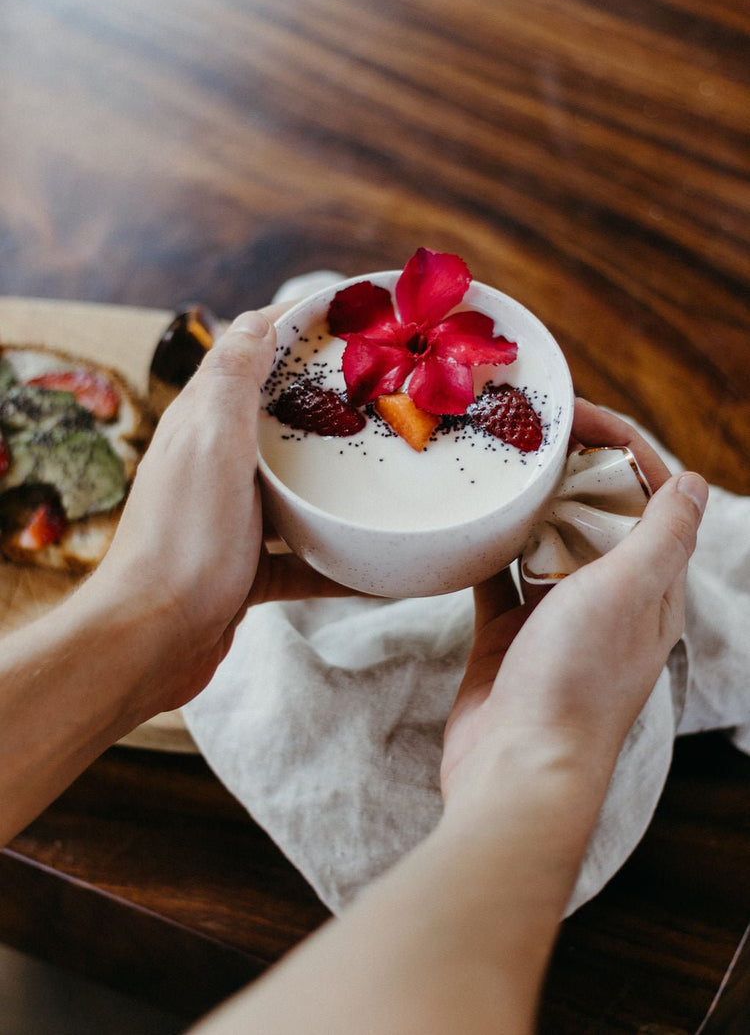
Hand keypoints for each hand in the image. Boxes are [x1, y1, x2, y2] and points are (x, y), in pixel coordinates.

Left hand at [93, 310, 351, 713]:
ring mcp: (230, 518)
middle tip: (391, 390)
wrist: (151, 643)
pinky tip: (380, 565)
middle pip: (279, 419)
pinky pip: (303, 555)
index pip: (251, 352)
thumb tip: (256, 320)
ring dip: (337, 479)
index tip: (356, 316)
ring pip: (294, 488)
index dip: (299, 325)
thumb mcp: (211, 444)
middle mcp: (214, 464)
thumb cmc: (183, 542)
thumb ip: (232, 383)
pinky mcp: (245, 569)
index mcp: (202, 422)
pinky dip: (339, 557)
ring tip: (394, 467)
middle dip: (329, 400)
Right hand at [441, 400, 707, 827]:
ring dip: (525, 503)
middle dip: (567, 465)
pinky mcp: (508, 633)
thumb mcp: (628, 593)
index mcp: (652, 585)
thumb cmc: (577, 681)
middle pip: (594, 511)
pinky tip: (466, 520)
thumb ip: (662, 534)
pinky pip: (498, 575)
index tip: (573, 413)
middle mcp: (609, 597)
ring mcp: (556, 616)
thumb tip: (695, 481)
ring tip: (493, 461)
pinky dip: (486, 547)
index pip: (648, 494)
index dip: (618, 445)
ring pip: (544, 539)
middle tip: (524, 428)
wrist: (516, 769)